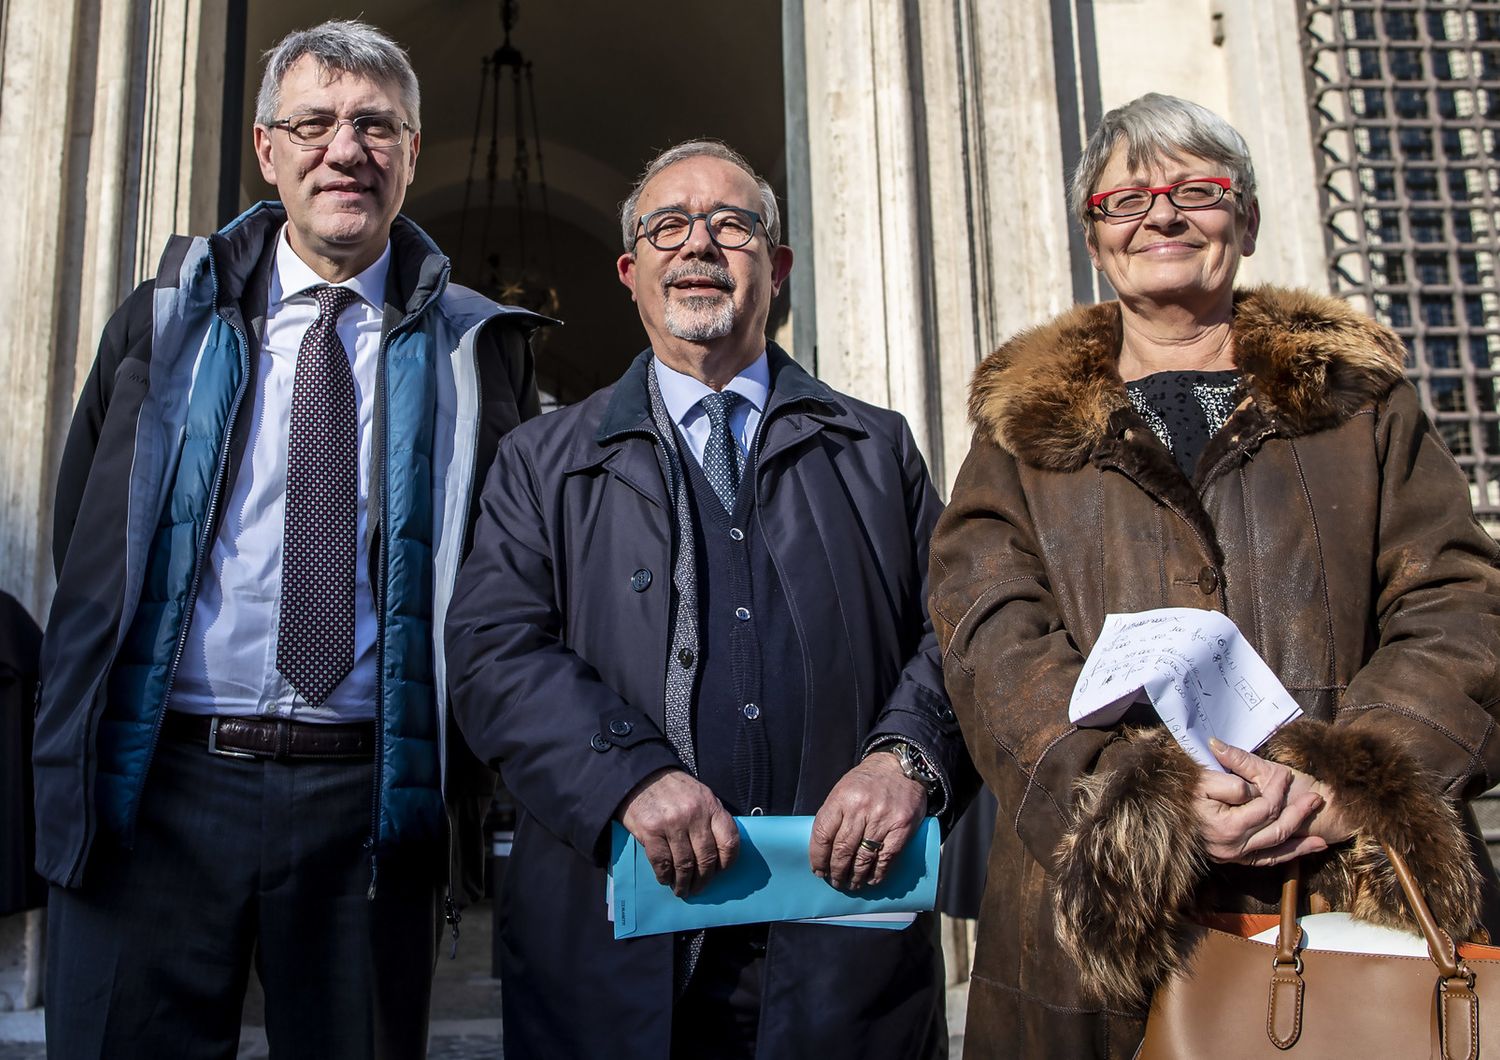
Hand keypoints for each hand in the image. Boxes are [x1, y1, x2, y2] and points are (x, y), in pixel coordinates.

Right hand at [617, 768, 738, 896]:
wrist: (640, 775)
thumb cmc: (673, 789)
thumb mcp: (700, 796)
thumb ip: (711, 820)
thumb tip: (718, 855)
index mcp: (711, 805)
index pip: (729, 841)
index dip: (728, 862)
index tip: (720, 871)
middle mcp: (694, 814)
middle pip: (706, 858)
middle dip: (704, 879)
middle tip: (699, 888)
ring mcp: (672, 823)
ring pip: (685, 864)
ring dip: (684, 883)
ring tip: (682, 890)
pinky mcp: (651, 831)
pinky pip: (662, 862)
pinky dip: (665, 876)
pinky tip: (665, 880)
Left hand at [809, 751, 927, 890]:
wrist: (900, 767)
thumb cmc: (867, 782)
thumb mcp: (843, 790)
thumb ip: (834, 815)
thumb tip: (823, 850)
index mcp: (841, 798)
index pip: (823, 834)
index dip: (818, 857)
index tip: (818, 870)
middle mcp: (861, 808)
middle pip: (843, 850)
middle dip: (837, 871)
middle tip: (836, 882)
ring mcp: (882, 818)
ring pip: (864, 857)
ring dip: (856, 876)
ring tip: (852, 884)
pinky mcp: (902, 827)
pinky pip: (887, 857)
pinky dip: (878, 872)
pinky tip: (872, 879)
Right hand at [1195, 738, 1335, 866]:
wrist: (1162, 816)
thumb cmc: (1181, 793)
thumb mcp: (1202, 781)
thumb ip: (1230, 783)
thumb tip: (1251, 789)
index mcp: (1227, 826)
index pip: (1265, 808)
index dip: (1278, 790)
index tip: (1286, 775)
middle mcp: (1233, 846)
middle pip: (1275, 828)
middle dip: (1298, 812)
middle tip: (1316, 798)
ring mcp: (1234, 856)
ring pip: (1277, 847)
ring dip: (1302, 839)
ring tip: (1324, 828)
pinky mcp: (1236, 860)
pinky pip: (1269, 859)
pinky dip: (1292, 853)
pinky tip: (1312, 848)